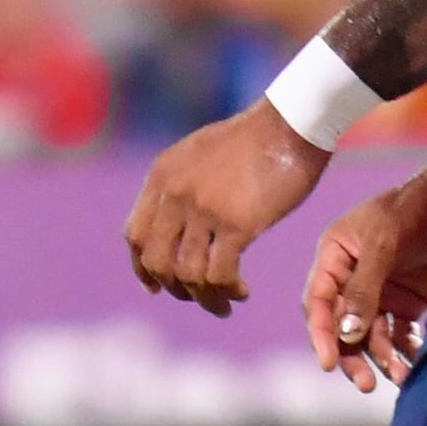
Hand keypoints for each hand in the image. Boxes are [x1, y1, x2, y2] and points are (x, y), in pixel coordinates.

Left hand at [125, 100, 337, 315]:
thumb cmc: (256, 138)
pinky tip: (242, 291)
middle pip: (155, 261)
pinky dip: (227, 291)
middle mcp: (175, 193)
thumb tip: (180, 223)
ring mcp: (204, 208)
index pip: (135, 235)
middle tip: (198, 295)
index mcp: (163, 175)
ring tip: (226, 303)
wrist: (291, 123)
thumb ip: (183, 184)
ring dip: (205, 298)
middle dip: (174, 287)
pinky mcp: (236, 223)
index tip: (157, 287)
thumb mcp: (201, 153)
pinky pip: (219, 274)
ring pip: (186, 274)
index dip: (142, 268)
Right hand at [304, 159, 426, 389]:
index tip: (329, 364)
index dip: (321, 335)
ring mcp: (381, 290)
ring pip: (372, 335)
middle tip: (366, 384)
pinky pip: (400, 333)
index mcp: (335, 256)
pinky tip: (416, 363)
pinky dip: (405, 350)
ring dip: (382, 358)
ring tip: (401, 376)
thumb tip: (346, 333)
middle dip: (353, 356)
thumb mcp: (385, 243)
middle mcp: (352, 276)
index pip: (319, 303)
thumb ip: (364, 288)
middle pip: (343, 327)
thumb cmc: (415, 210)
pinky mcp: (408, 300)